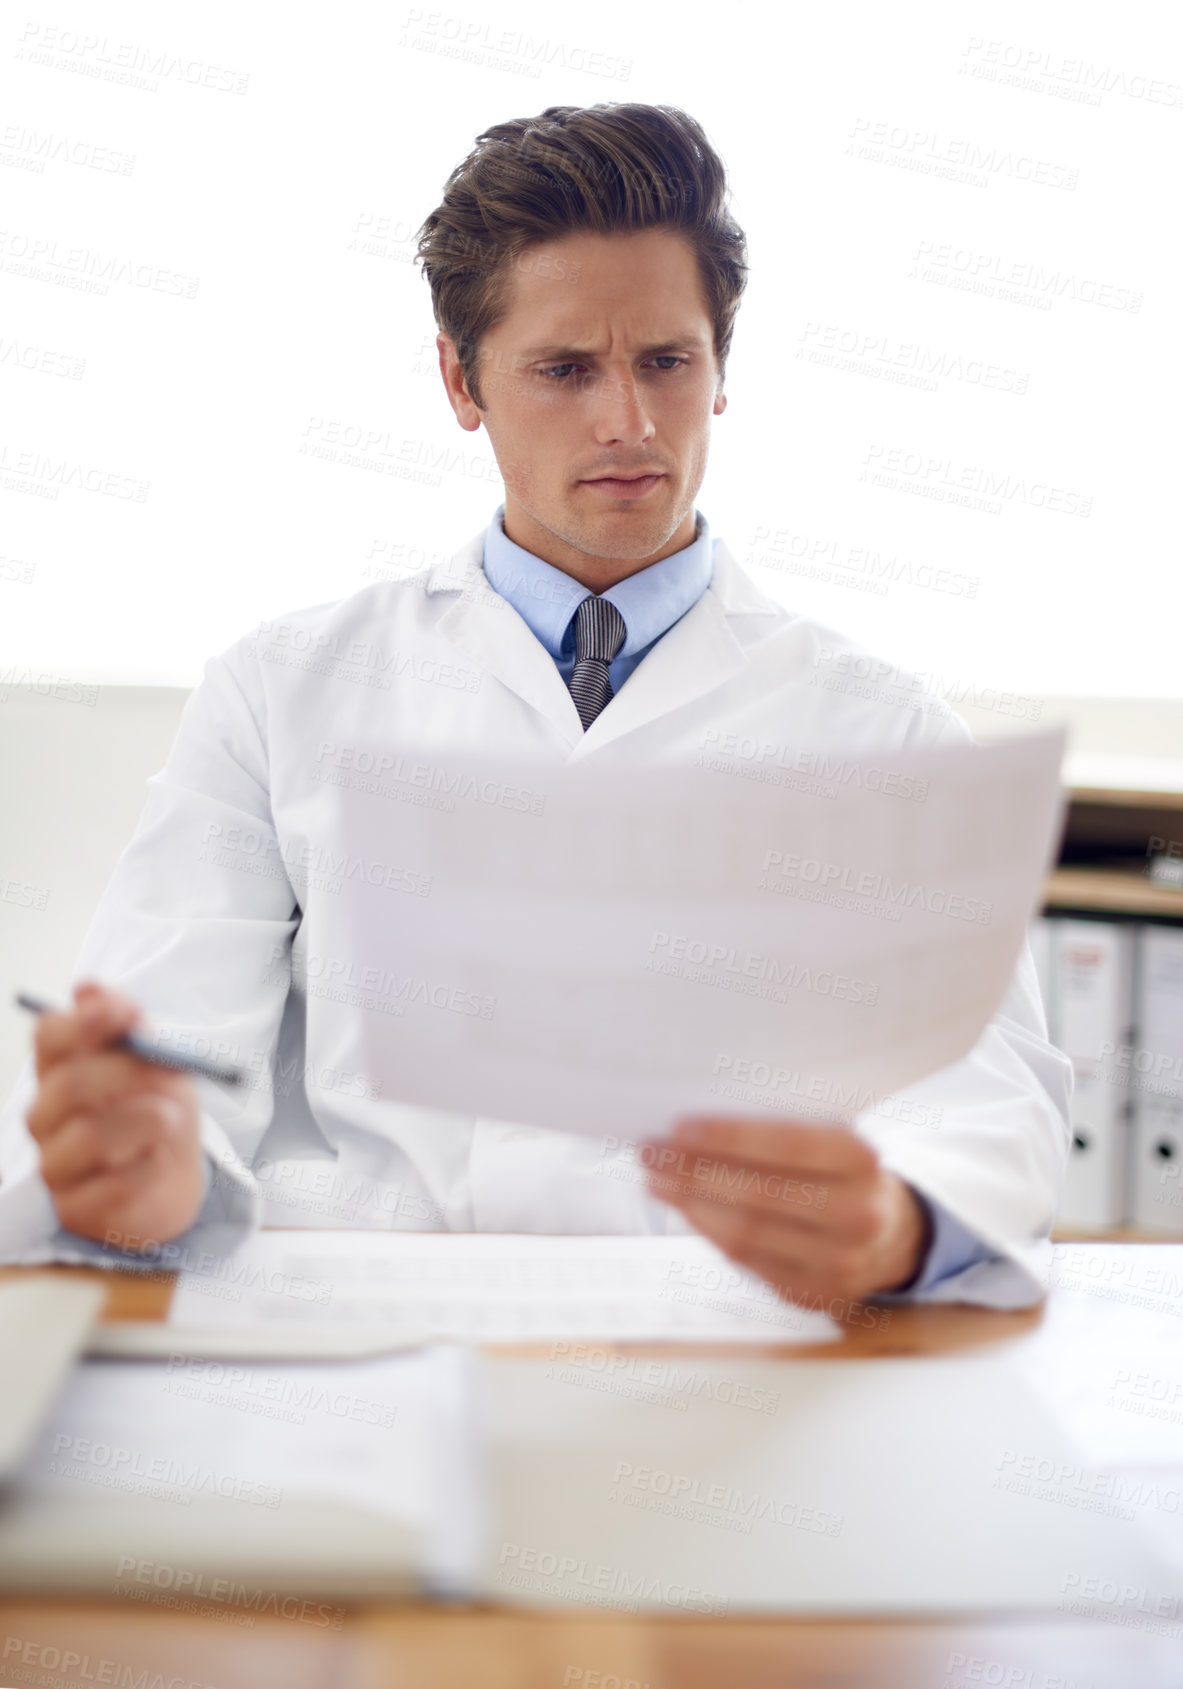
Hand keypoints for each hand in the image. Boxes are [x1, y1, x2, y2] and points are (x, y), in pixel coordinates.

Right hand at [26, 980, 206, 1249]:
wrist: (175, 1178)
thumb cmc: (159, 1111)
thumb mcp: (159, 1063)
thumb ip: (131, 1028)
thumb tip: (88, 988)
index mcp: (61, 1070)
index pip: (49, 1037)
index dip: (84, 1021)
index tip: (126, 1013)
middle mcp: (45, 1116)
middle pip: (70, 1085)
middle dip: (127, 1075)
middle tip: (168, 1075)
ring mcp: (55, 1164)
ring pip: (88, 1137)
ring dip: (141, 1122)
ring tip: (169, 1118)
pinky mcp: (76, 1209)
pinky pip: (112, 1184)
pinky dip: (147, 1167)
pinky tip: (159, 1161)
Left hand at [643, 1116, 932, 1309]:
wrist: (894, 1236)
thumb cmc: (845, 1175)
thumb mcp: (833, 1141)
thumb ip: (782, 1133)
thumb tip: (699, 1130)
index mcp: (862, 1161)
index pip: (787, 1145)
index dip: (728, 1138)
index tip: (678, 1127)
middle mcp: (857, 1216)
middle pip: (758, 1193)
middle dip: (694, 1171)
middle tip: (651, 1152)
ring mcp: (838, 1263)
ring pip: (746, 1233)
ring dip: (691, 1204)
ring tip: (657, 1180)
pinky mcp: (813, 1294)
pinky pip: (747, 1262)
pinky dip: (710, 1232)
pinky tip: (687, 1209)